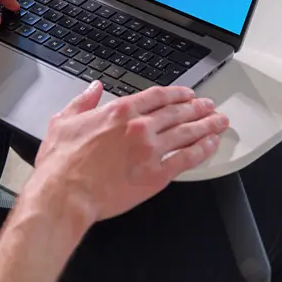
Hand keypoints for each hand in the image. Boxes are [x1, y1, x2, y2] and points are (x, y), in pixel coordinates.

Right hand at [27, 80, 228, 226]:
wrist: (65, 192)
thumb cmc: (62, 163)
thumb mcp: (64, 121)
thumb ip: (83, 101)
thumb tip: (94, 89)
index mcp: (119, 112)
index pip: (157, 96)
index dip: (176, 94)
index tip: (186, 95)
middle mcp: (140, 127)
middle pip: (177, 112)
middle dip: (197, 108)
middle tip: (209, 106)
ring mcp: (151, 150)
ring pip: (187, 133)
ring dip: (206, 125)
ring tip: (219, 122)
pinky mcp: (156, 175)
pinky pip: (187, 159)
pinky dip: (202, 150)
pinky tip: (211, 145)